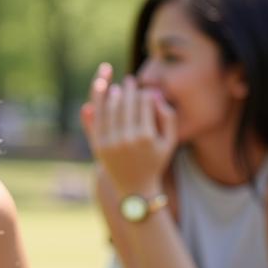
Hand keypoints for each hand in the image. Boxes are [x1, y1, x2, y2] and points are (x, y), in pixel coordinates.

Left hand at [80, 63, 176, 196]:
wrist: (135, 186)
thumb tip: (154, 94)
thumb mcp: (169, 141)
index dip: (144, 94)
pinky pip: (97, 120)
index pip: (143, 105)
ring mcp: (111, 142)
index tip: (145, 90)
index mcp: (146, 137)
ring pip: (110, 110)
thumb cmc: (155, 160)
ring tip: (117, 87)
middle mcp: (127, 139)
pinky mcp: (99, 145)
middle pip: (126, 105)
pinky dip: (97, 105)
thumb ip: (168, 117)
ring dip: (112, 95)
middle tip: (129, 81)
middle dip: (128, 90)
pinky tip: (101, 96)